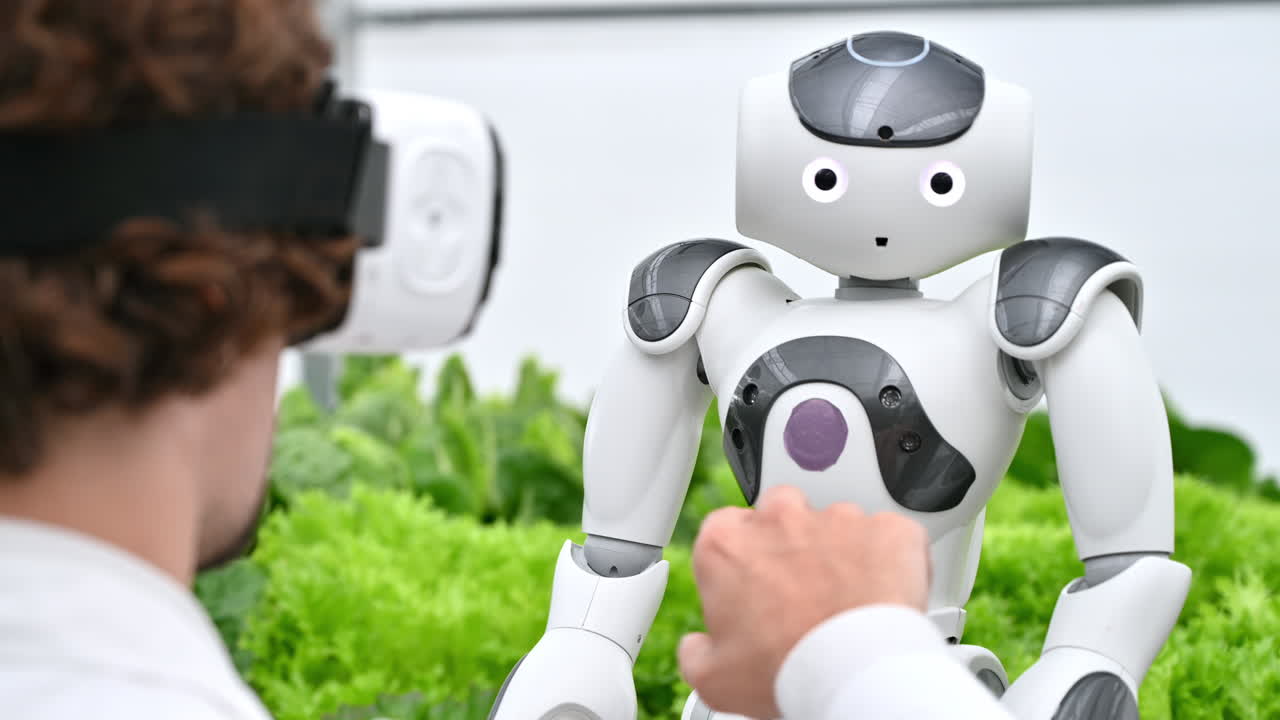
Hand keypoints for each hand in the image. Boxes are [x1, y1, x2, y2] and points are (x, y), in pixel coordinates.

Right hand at [677, 486, 930, 718]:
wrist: (856, 673)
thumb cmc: (787, 671)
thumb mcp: (714, 678)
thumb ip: (696, 651)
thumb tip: (698, 648)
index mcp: (725, 544)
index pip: (722, 529)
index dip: (738, 561)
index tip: (749, 588)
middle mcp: (777, 519)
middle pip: (777, 514)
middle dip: (786, 543)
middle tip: (799, 589)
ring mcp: (834, 518)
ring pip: (833, 523)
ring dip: (837, 552)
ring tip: (844, 600)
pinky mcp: (884, 528)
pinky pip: (884, 535)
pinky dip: (884, 559)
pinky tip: (879, 594)